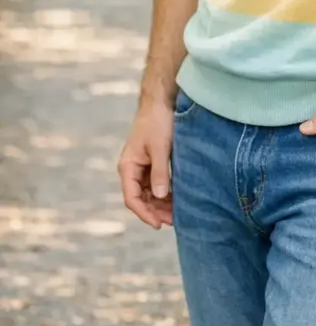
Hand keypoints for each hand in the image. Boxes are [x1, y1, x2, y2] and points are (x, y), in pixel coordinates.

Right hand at [118, 102, 173, 228]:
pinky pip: (156, 183)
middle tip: (174, 221)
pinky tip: (177, 197)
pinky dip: (165, 192)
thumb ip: (159, 172)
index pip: (132, 198)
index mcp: (128, 166)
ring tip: (177, 213)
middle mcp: (132, 169)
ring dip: (161, 204)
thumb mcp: (160, 147)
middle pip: (141, 198)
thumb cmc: (158, 121)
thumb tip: (160, 197)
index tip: (159, 224)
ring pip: (149, 192)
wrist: (161, 100)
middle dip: (156, 211)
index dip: (145, 214)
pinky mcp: (152, 162)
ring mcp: (141, 166)